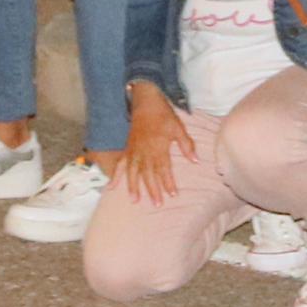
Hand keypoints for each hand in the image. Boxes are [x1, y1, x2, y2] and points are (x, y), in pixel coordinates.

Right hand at [119, 84, 200, 205]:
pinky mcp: (127, 149)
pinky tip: (111, 187)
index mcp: (158, 148)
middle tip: (157, 204)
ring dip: (134, 187)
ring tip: (135, 200)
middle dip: (153, 190)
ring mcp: (134, 151)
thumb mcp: (178, 128)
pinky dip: (116, 176)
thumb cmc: (163, 115)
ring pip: (133, 172)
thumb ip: (186, 145)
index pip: (164, 169)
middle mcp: (144, 152)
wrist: (145, 101)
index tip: (173, 194)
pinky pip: (120, 164)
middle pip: (148, 174)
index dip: (168, 182)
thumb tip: (195, 160)